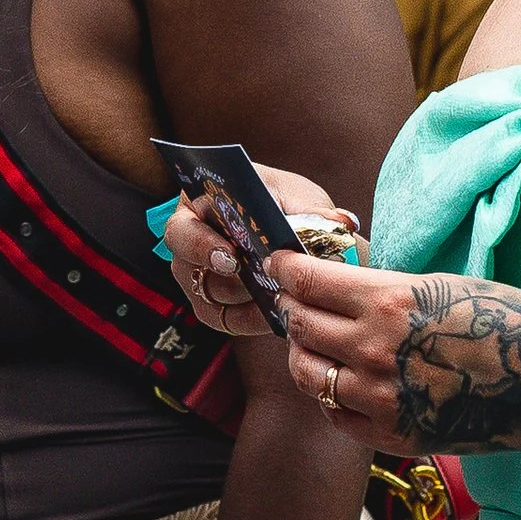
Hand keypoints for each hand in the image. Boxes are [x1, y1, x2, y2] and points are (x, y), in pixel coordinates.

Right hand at [159, 160, 337, 340]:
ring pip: (211, 298)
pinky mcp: (216, 308)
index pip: (182, 228)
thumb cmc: (289, 206)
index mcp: (198, 206)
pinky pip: (229, 321)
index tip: (232, 255)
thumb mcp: (300, 198)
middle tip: (258, 281)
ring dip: (247, 297)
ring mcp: (199, 279)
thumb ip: (312, 209)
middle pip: (189, 270)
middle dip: (225, 278)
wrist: (302, 236)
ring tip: (281, 292)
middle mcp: (190, 244)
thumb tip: (339, 221)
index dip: (200, 245)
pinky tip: (279, 310)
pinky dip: (255, 317)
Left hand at [271, 252, 520, 453]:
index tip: (277, 263)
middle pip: (299, 326)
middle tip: (290, 300)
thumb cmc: (506, 322)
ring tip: (311, 343)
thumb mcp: (440, 284)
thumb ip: (384, 290)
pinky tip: (342, 382)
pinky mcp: (391, 436)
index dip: (285, 269)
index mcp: (387, 302)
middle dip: (289, 308)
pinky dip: (329, 395)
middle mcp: (373, 350)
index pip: (307, 282)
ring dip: (302, 353)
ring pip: (307, 373)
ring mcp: (379, 398)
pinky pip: (334, 413)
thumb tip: (339, 284)